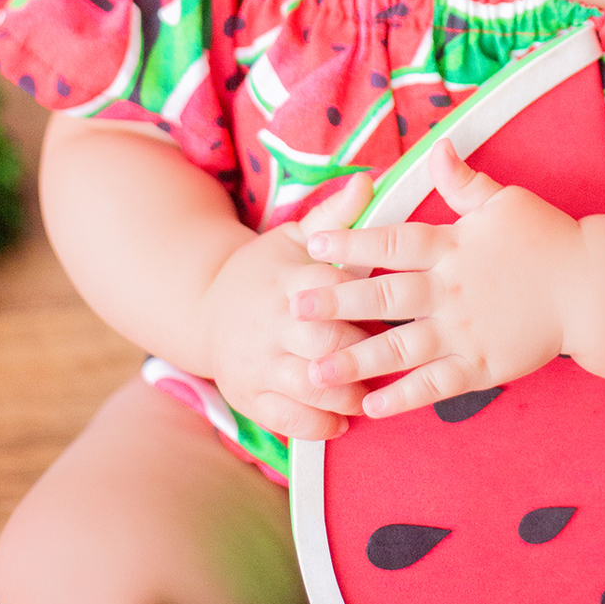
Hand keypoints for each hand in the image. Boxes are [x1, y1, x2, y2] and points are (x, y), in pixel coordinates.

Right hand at [198, 171, 375, 441]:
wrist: (205, 307)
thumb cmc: (267, 269)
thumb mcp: (297, 237)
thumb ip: (336, 215)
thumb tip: (369, 179)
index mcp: (287, 279)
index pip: (332, 289)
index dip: (366, 300)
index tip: (399, 308)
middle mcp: (271, 322)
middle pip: (322, 341)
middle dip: (360, 352)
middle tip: (396, 358)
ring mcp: (258, 363)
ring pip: (307, 386)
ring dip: (345, 394)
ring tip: (372, 392)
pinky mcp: (249, 396)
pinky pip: (286, 419)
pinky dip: (318, 424)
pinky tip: (343, 421)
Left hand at [291, 140, 585, 418]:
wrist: (591, 288)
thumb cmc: (547, 238)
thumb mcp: (503, 200)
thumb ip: (462, 182)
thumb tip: (435, 147)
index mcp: (451, 246)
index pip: (391, 241)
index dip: (350, 241)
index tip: (312, 244)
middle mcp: (449, 290)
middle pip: (382, 295)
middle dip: (336, 303)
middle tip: (294, 311)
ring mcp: (463, 332)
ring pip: (399, 347)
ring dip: (355, 359)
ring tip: (316, 372)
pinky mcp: (480, 366)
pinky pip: (433, 385)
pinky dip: (401, 396)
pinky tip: (370, 405)